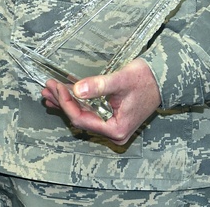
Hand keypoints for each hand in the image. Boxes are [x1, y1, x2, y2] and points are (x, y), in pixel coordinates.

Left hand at [41, 58, 160, 145]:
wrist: (162, 78)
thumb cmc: (145, 79)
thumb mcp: (120, 81)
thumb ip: (99, 86)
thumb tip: (77, 89)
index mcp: (116, 129)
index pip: (82, 118)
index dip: (66, 103)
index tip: (56, 86)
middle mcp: (113, 132)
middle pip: (80, 118)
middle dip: (62, 102)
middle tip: (47, 87)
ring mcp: (112, 125)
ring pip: (82, 115)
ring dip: (66, 102)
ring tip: (49, 92)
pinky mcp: (111, 117)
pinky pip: (89, 111)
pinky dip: (76, 102)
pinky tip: (63, 95)